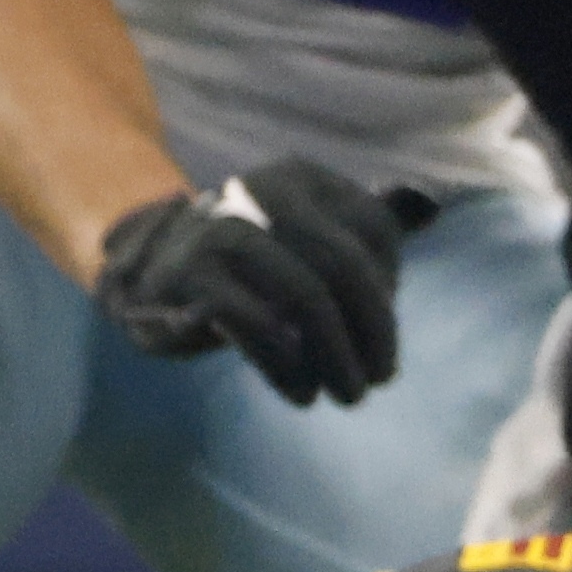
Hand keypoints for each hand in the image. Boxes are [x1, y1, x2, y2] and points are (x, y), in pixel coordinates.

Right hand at [92, 161, 419, 404]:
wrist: (143, 279)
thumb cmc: (243, 266)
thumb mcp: (302, 235)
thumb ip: (359, 225)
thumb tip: (427, 207)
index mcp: (298, 177)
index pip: (372, 230)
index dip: (387, 293)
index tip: (381, 339)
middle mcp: (260, 189)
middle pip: (343, 265)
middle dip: (371, 331)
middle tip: (379, 380)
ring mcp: (219, 229)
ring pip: (306, 296)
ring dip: (337, 356)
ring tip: (347, 394)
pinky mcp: (188, 273)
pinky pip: (259, 326)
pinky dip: (288, 367)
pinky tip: (299, 391)